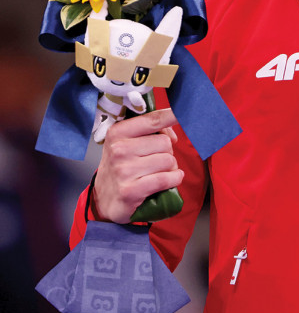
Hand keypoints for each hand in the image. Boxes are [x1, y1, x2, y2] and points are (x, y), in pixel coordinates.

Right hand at [92, 108, 183, 222]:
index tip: (181, 112)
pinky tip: (171, 179)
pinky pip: (166, 179)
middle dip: (167, 152)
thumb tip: (173, 136)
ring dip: (170, 168)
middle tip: (156, 161)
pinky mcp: (131, 190)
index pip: (152, 120)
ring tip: (158, 172)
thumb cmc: (120, 167)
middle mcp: (119, 149)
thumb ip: (149, 132)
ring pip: (168, 160)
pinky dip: (174, 179)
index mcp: (117, 133)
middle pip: (165, 143)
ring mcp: (124, 170)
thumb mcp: (126, 144)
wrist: (103, 199)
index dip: (171, 115)